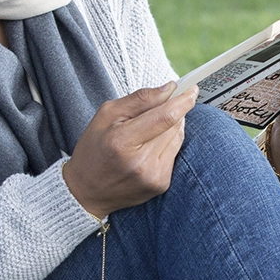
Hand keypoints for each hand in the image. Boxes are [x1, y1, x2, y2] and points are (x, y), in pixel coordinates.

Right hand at [62, 83, 197, 217]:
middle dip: (175, 110)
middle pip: (174, 126)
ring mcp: (153, 176)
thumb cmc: (94, 149)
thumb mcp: (107, 115)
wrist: (86, 192)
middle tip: (168, 101)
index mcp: (122, 141)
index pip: (165, 117)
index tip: (192, 88)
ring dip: (172, 126)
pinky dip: (167, 143)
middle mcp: (141, 162)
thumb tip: (170, 88)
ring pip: (177, 138)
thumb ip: (140, 99)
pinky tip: (151, 145)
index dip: (183, 101)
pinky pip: (174, 154)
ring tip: (152, 126)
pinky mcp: (161, 184)